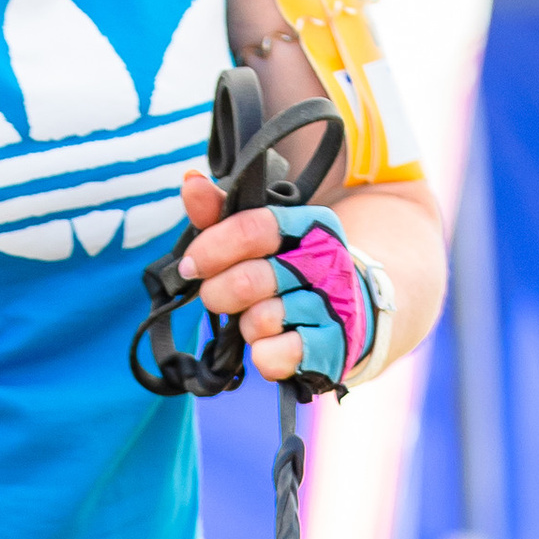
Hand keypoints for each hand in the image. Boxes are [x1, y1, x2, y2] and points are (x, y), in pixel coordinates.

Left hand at [172, 169, 373, 389]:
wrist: (348, 314)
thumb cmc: (291, 270)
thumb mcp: (262, 236)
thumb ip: (223, 212)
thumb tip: (189, 182)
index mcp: (309, 225)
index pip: (252, 228)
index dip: (212, 248)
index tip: (191, 265)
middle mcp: (327, 262)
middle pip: (249, 280)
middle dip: (219, 293)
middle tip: (217, 296)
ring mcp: (333, 306)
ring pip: (260, 320)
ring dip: (245, 325)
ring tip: (256, 319)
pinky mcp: (331, 348)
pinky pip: (274, 356)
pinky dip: (261, 355)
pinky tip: (270, 344)